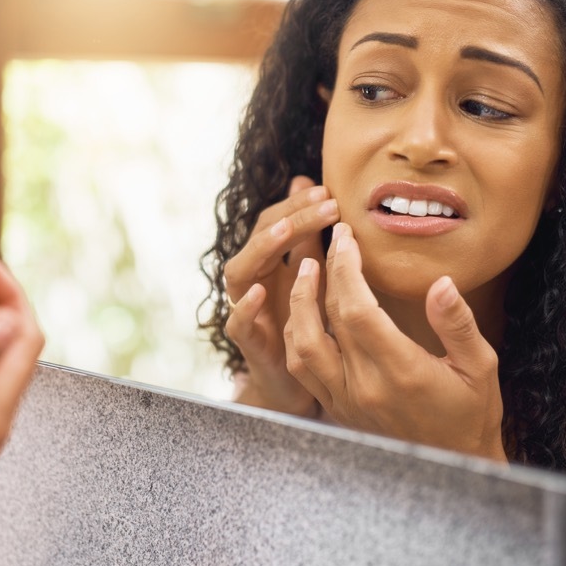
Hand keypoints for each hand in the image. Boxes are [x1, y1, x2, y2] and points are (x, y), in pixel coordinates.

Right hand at [223, 176, 338, 416]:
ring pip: (239, 272)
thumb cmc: (306, 323)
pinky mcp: (247, 344)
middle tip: (325, 203)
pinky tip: (262, 292)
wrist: (296, 384)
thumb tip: (311, 182)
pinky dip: (246, 307)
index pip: (274, 221)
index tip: (329, 191)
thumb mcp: (314, 275)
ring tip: (286, 233)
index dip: (297, 204)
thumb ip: (311, 236)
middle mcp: (253, 281)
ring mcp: (246, 310)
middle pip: (259, 239)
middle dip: (290, 218)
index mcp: (269, 262)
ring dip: (261, 250)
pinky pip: (236, 323)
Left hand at [284, 223, 506, 461]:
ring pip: (302, 347)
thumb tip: (441, 283)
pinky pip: (302, 370)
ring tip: (305, 270)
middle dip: (325, 273)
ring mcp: (347, 402)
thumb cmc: (471, 413)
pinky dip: (296, 335)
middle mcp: (367, 388)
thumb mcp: (481, 366)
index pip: (358, 310)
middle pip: (327, 320)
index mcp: (402, 371)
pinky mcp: (337, 410)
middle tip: (329, 241)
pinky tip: (303, 312)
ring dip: (298, 304)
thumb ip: (457, 324)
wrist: (454, 466)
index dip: (346, 268)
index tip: (346, 237)